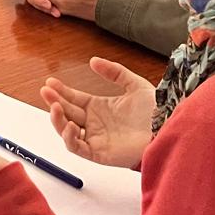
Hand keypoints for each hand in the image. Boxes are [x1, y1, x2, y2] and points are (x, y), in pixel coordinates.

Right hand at [38, 57, 154, 169]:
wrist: (167, 129)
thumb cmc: (155, 111)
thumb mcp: (134, 84)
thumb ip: (114, 71)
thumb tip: (93, 60)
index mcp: (99, 108)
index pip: (74, 99)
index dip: (61, 91)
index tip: (50, 82)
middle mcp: (95, 124)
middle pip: (66, 113)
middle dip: (53, 102)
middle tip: (46, 91)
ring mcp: (96, 139)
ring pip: (66, 131)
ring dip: (57, 120)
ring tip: (55, 106)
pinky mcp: (99, 154)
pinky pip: (77, 148)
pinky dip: (69, 138)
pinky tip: (70, 125)